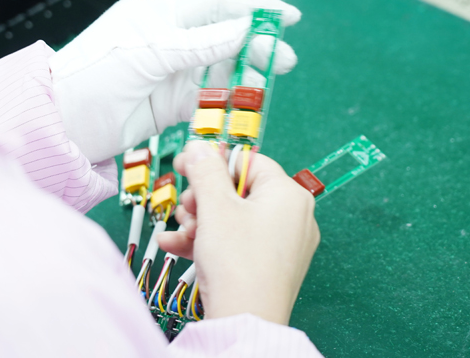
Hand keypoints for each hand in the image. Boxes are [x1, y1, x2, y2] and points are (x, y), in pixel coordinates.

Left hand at [49, 0, 299, 162]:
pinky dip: (230, 100)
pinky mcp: (173, 104)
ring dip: (248, 74)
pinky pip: (211, 98)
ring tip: (270, 81)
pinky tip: (248, 103)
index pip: (218, 4)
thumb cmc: (96, 74)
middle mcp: (172, 39)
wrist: (65, 123)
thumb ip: (201, 43)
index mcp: (163, 13)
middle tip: (286, 60)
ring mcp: (174, 72)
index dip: (254, 8)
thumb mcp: (151, 53)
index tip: (287, 17)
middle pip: (226, 37)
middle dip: (257, 46)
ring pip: (222, 68)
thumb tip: (245, 27)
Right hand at [157, 141, 319, 325]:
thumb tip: (199, 147)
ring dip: (200, 222)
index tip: (186, 165)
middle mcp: (293, 217)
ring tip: (181, 232)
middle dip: (203, 198)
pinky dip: (209, 242)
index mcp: (289, 194)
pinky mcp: (271, 266)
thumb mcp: (215, 206)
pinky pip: (237, 243)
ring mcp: (284, 244)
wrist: (245, 321)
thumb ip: (205, 170)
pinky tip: (176, 247)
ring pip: (234, 219)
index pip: (248, 162)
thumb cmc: (238, 264)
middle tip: (186, 207)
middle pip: (239, 191)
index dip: (213, 162)